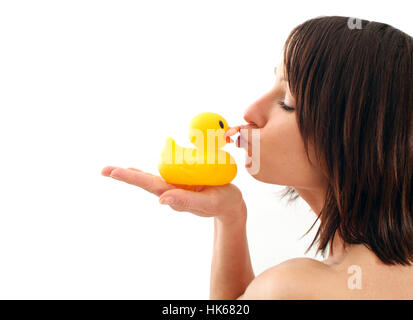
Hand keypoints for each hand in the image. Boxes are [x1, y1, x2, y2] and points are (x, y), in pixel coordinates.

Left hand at [101, 166, 245, 222]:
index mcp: (174, 194)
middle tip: (104, 170)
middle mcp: (171, 189)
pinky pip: (166, 172)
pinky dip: (153, 169)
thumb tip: (161, 200)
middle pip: (144, 181)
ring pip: (152, 177)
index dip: (130, 177)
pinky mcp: (184, 179)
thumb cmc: (221, 204)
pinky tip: (142, 169)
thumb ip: (186, 203)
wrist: (231, 204)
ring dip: (134, 174)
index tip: (112, 172)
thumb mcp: (207, 204)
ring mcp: (177, 184)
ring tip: (117, 170)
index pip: (148, 184)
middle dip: (125, 175)